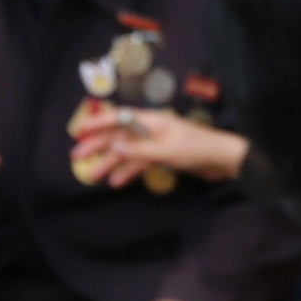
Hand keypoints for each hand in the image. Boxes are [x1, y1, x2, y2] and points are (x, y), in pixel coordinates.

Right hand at [70, 98, 249, 182]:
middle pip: (118, 136)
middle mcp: (150, 129)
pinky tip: (117, 182)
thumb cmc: (196, 149)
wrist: (222, 159)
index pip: (117, 118)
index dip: (96, 124)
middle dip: (98, 145)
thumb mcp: (165, 150)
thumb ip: (137, 150)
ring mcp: (155, 143)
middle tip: (77, 157)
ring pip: (127, 152)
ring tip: (93, 176)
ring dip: (111, 163)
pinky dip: (128, 171)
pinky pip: (139, 163)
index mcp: (150, 120)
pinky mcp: (162, 156)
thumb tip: (112, 146)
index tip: (77, 132)